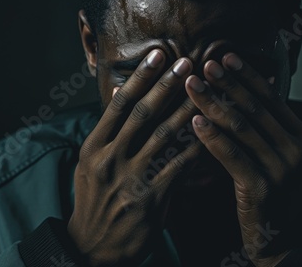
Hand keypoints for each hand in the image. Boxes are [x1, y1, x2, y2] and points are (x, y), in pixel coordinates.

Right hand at [68, 50, 201, 265]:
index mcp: (94, 147)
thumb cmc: (94, 201)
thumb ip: (108, 132)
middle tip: (188, 63)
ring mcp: (131, 178)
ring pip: (164, 137)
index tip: (159, 56)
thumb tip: (116, 94)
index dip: (141, 78)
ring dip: (187, 110)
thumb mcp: (90, 164)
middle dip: (167, 86)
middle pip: (143, 114)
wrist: (93, 246)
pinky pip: (179, 166)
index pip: (119, 105)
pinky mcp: (151, 197)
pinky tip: (210, 132)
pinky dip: (195, 147)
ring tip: (205, 91)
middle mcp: (110, 158)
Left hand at [185, 53, 301, 265]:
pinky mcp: (261, 188)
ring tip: (191, 86)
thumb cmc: (282, 198)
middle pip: (254, 107)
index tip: (225, 57)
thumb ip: (269, 133)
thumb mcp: (284, 160)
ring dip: (213, 103)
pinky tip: (195, 122)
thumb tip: (244, 100)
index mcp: (301, 136)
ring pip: (241, 127)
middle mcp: (294, 148)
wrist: (291, 243)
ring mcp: (280, 168)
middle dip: (226, 83)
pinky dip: (212, 137)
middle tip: (202, 64)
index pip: (271, 98)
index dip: (246, 76)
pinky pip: (232, 156)